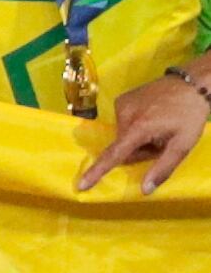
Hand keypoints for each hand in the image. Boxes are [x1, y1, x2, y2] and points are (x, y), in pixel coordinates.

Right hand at [78, 73, 210, 195]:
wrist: (193, 82)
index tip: (80, 185)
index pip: (114, 155)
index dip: (97, 172)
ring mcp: (121, 104)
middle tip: (161, 141)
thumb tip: (145, 190)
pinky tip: (151, 115)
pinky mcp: (122, 98)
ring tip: (158, 125)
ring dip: (137, 137)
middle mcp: (124, 115)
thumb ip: (163, 168)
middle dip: (138, 150)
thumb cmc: (190, 115)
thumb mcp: (183, 144)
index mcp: (139, 128)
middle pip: (122, 146)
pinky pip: (123, 121)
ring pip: (123, 134)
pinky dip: (135, 124)